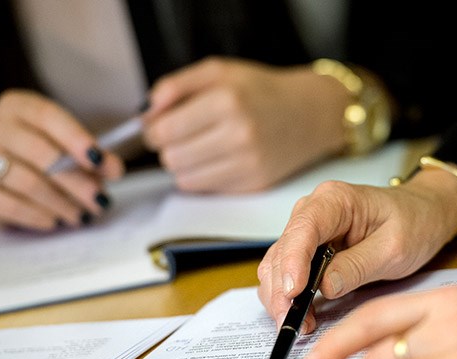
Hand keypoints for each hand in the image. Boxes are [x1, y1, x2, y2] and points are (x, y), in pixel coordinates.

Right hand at [0, 89, 124, 230]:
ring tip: (81, 215)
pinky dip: (37, 216)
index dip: (76, 138)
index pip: (48, 116)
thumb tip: (114, 168)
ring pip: (27, 182)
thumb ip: (92, 155)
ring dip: (61, 203)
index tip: (100, 161)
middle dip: (76, 180)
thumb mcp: (63, 147)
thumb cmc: (33, 156)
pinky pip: (9, 205)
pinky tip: (54, 221)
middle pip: (40, 153)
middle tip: (99, 200)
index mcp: (17, 106)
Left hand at [144, 57, 347, 192]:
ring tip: (200, 146)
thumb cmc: (261, 91)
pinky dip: (202, 176)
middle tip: (181, 135)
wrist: (310, 113)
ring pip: (183, 178)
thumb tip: (145, 114)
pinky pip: (205, 189)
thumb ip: (175, 86)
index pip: (163, 131)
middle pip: (170, 158)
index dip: (153, 129)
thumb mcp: (218, 72)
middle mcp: (239, 135)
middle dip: (168, 147)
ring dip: (183, 164)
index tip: (159, 124)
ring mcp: (248, 164)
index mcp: (227, 101)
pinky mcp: (254, 185)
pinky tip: (217, 158)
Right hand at [257, 168, 456, 332]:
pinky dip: (287, 296)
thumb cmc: (413, 223)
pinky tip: (300, 315)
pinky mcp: (307, 249)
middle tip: (293, 323)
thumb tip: (325, 287)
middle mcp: (312, 211)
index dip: (292, 261)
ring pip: (277, 264)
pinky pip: (287, 272)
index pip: (303, 229)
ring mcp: (307, 230)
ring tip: (299, 324)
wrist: (422, 216)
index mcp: (335, 201)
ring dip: (281, 296)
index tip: (293, 291)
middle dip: (282, 289)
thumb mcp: (394, 248)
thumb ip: (358, 266)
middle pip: (283, 250)